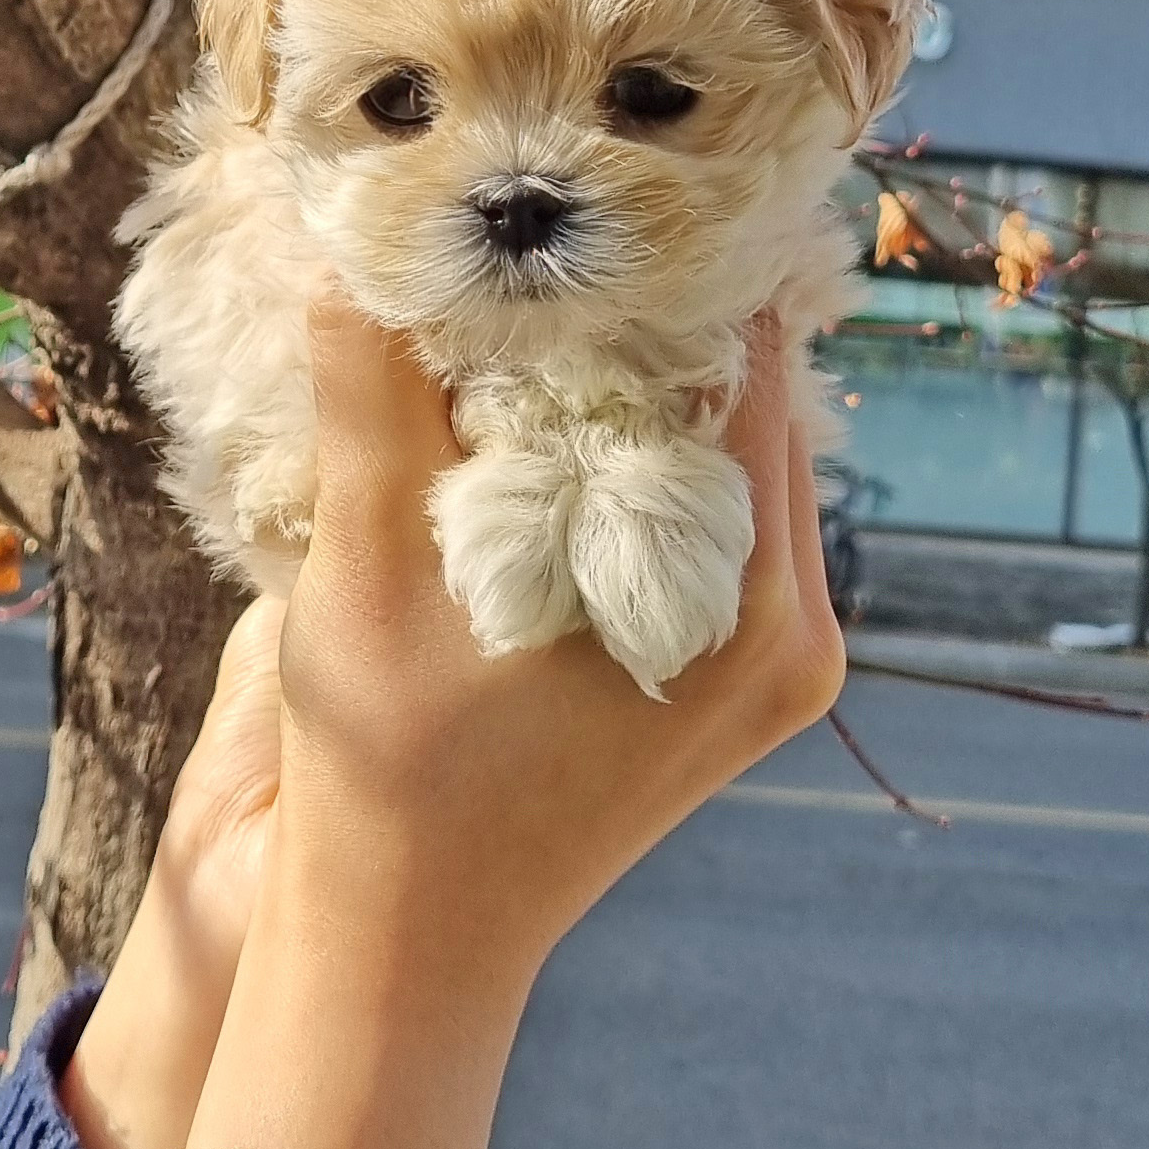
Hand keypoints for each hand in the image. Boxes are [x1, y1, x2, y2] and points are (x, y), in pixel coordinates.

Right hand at [98, 302, 840, 1148]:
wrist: (410, 956)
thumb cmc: (388, 782)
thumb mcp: (368, 575)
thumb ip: (371, 402)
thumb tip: (350, 251)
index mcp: (745, 604)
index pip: (745, 362)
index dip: (662, 263)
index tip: (582, 192)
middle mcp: (798, 630)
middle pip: (750, 402)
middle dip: (647, 317)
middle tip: (547, 232)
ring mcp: (777, 663)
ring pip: (732, 454)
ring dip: (638, 386)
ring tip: (533, 312)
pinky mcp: (736, 680)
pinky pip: (711, 520)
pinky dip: (637, 459)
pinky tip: (542, 421)